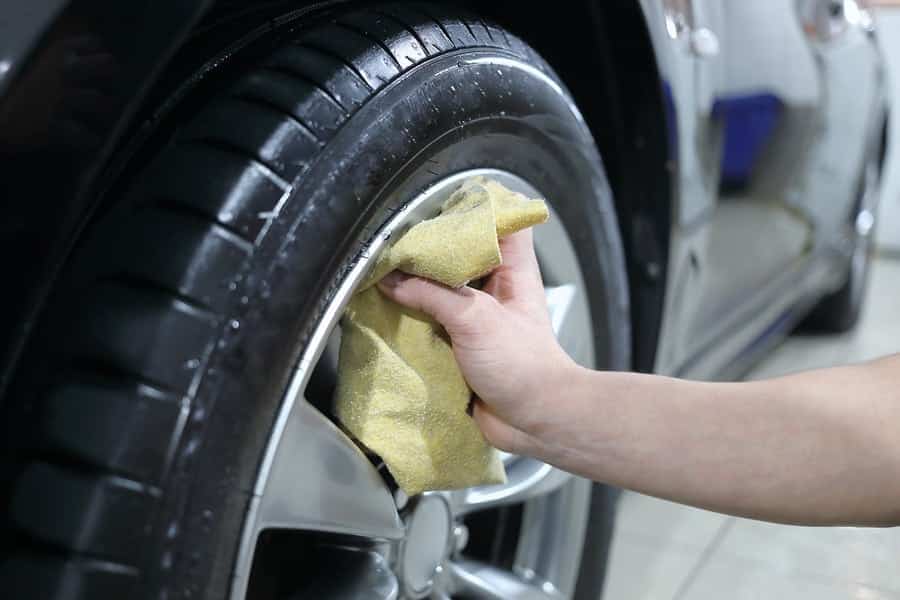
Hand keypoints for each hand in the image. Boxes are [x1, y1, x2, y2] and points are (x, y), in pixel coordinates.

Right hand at [378, 228, 577, 454]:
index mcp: (513, 271)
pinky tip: (387, 310)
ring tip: (383, 271)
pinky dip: (413, 318)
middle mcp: (496, 289)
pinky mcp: (462, 346)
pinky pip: (434, 324)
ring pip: (444, 290)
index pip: (502, 222)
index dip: (476, 208)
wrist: (535, 420)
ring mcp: (478, 318)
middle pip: (463, 255)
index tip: (439, 204)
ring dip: (417, 286)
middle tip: (397, 241)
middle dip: (431, 249)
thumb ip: (431, 294)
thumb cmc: (521, 364)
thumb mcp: (474, 318)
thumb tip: (390, 278)